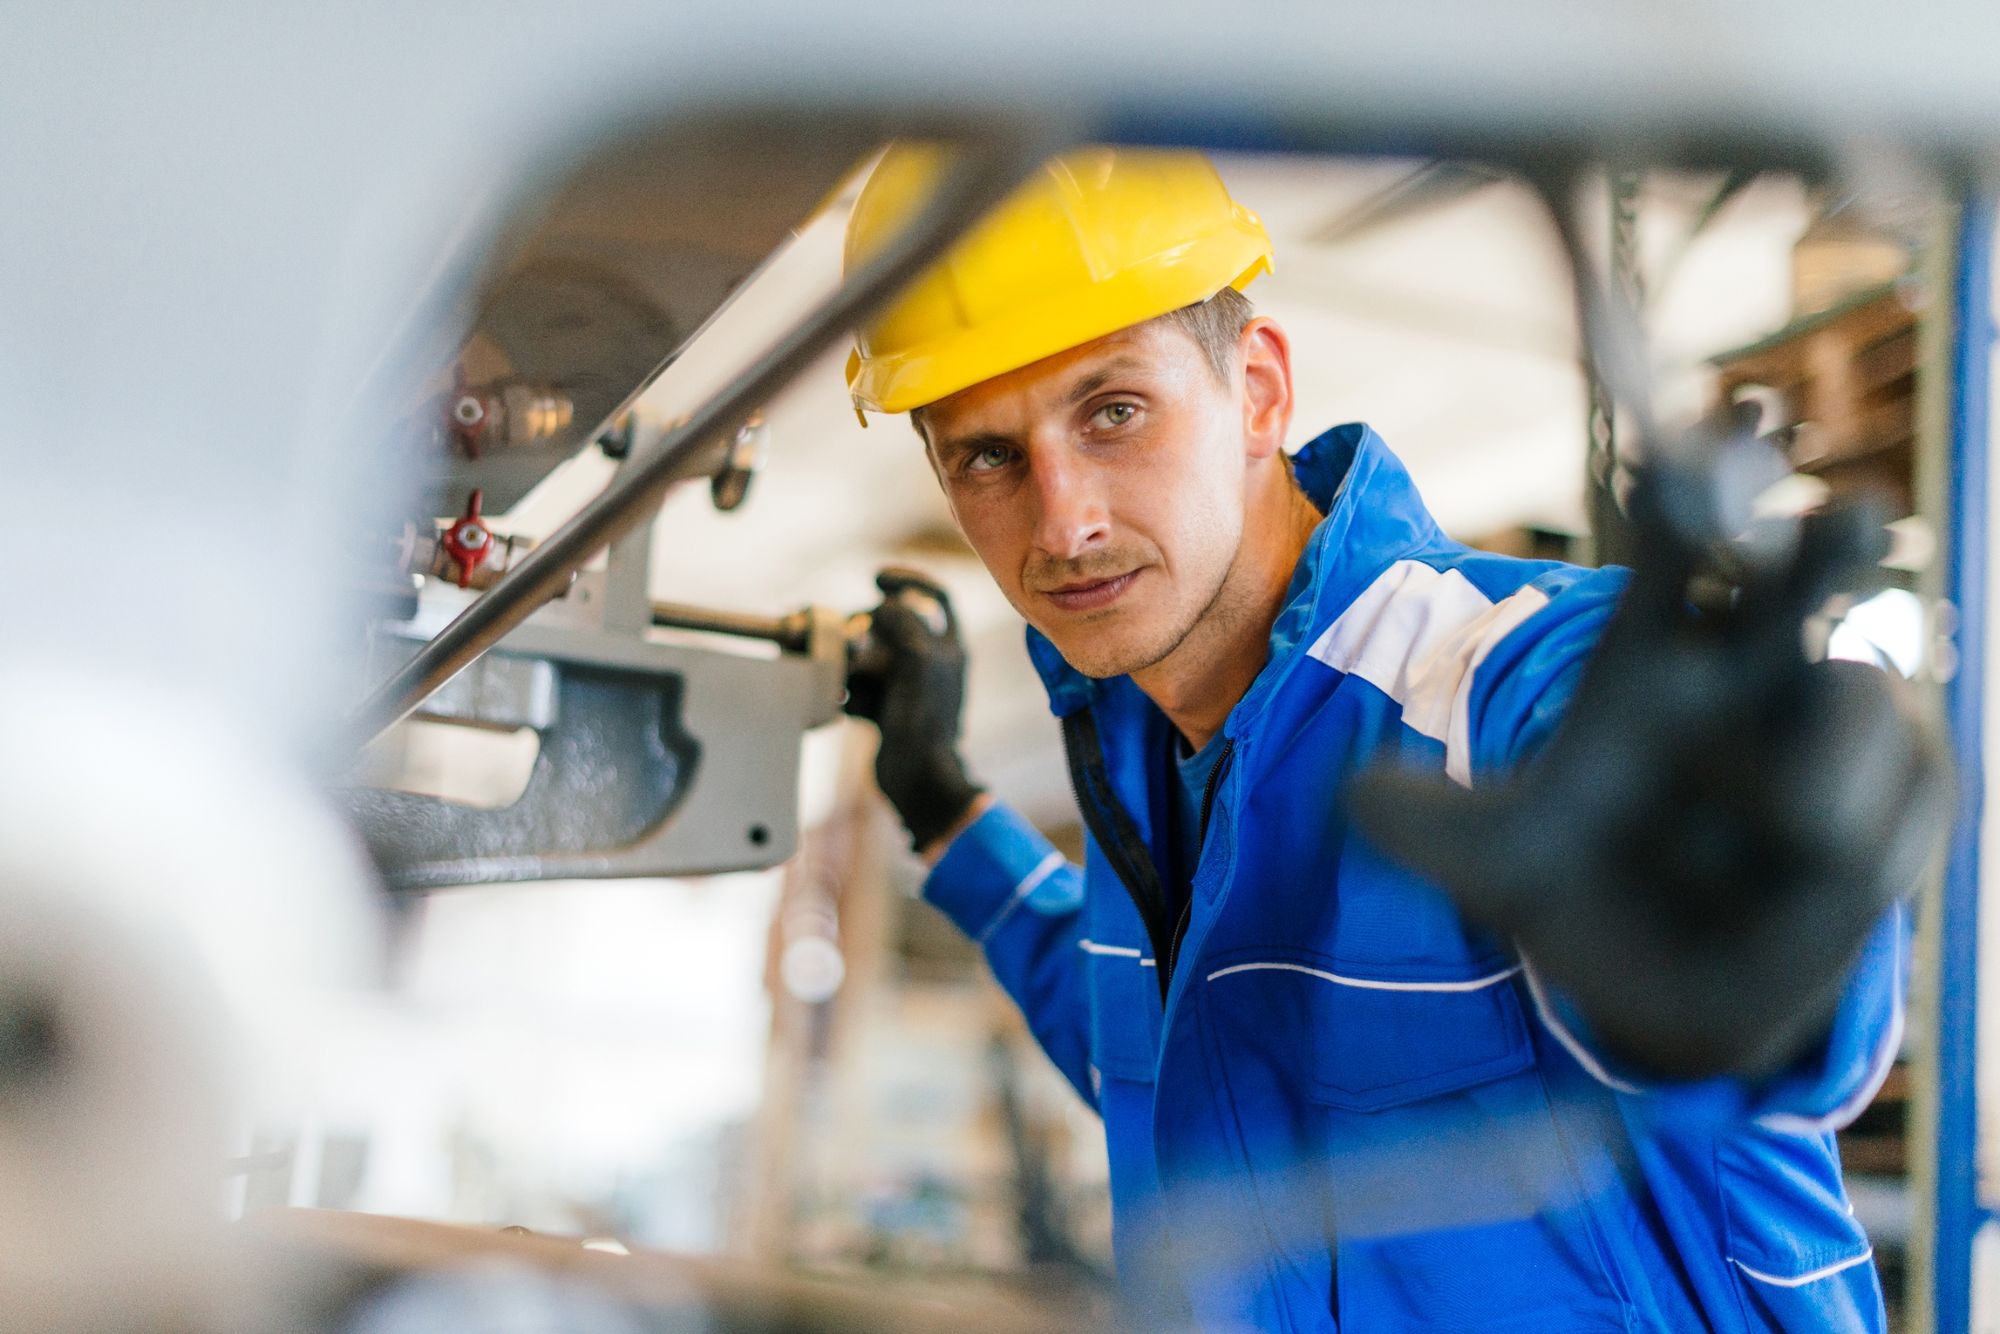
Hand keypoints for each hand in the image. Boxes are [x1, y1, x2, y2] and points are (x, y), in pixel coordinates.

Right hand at [845, 568, 985, 852]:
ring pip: (870, 656)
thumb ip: (903, 621)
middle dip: (865, 631)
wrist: (917, 780)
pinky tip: (841, 701)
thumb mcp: (917, 660)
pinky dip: (848, 691)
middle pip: (891, 626)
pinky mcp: (887, 711)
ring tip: (842, 677)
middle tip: (851, 643)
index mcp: (949, 647)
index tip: (877, 579)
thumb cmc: (925, 720)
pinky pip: (861, 687)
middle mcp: (931, 663)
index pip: (936, 596)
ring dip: (851, 662)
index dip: (908, 580)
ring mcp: (908, 687)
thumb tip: (884, 604)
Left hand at [1348, 404, 1951, 1079]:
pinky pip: (1911, 790)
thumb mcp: (1491, 858)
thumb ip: (1427, 825)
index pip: (1678, 543)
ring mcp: (1830, 735)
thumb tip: (1355, 790)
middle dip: (1825, 543)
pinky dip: (1866, 830)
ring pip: (1858, 697)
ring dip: (1820, 762)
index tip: (1726, 417)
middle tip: (1846, 513)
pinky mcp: (1898, 803)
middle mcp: (1748, 674)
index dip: (1696, 482)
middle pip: (1796, 579)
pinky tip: (1819, 869)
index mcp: (1651, 658)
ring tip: (1784, 823)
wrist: (1657, 990)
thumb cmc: (1576, 885)